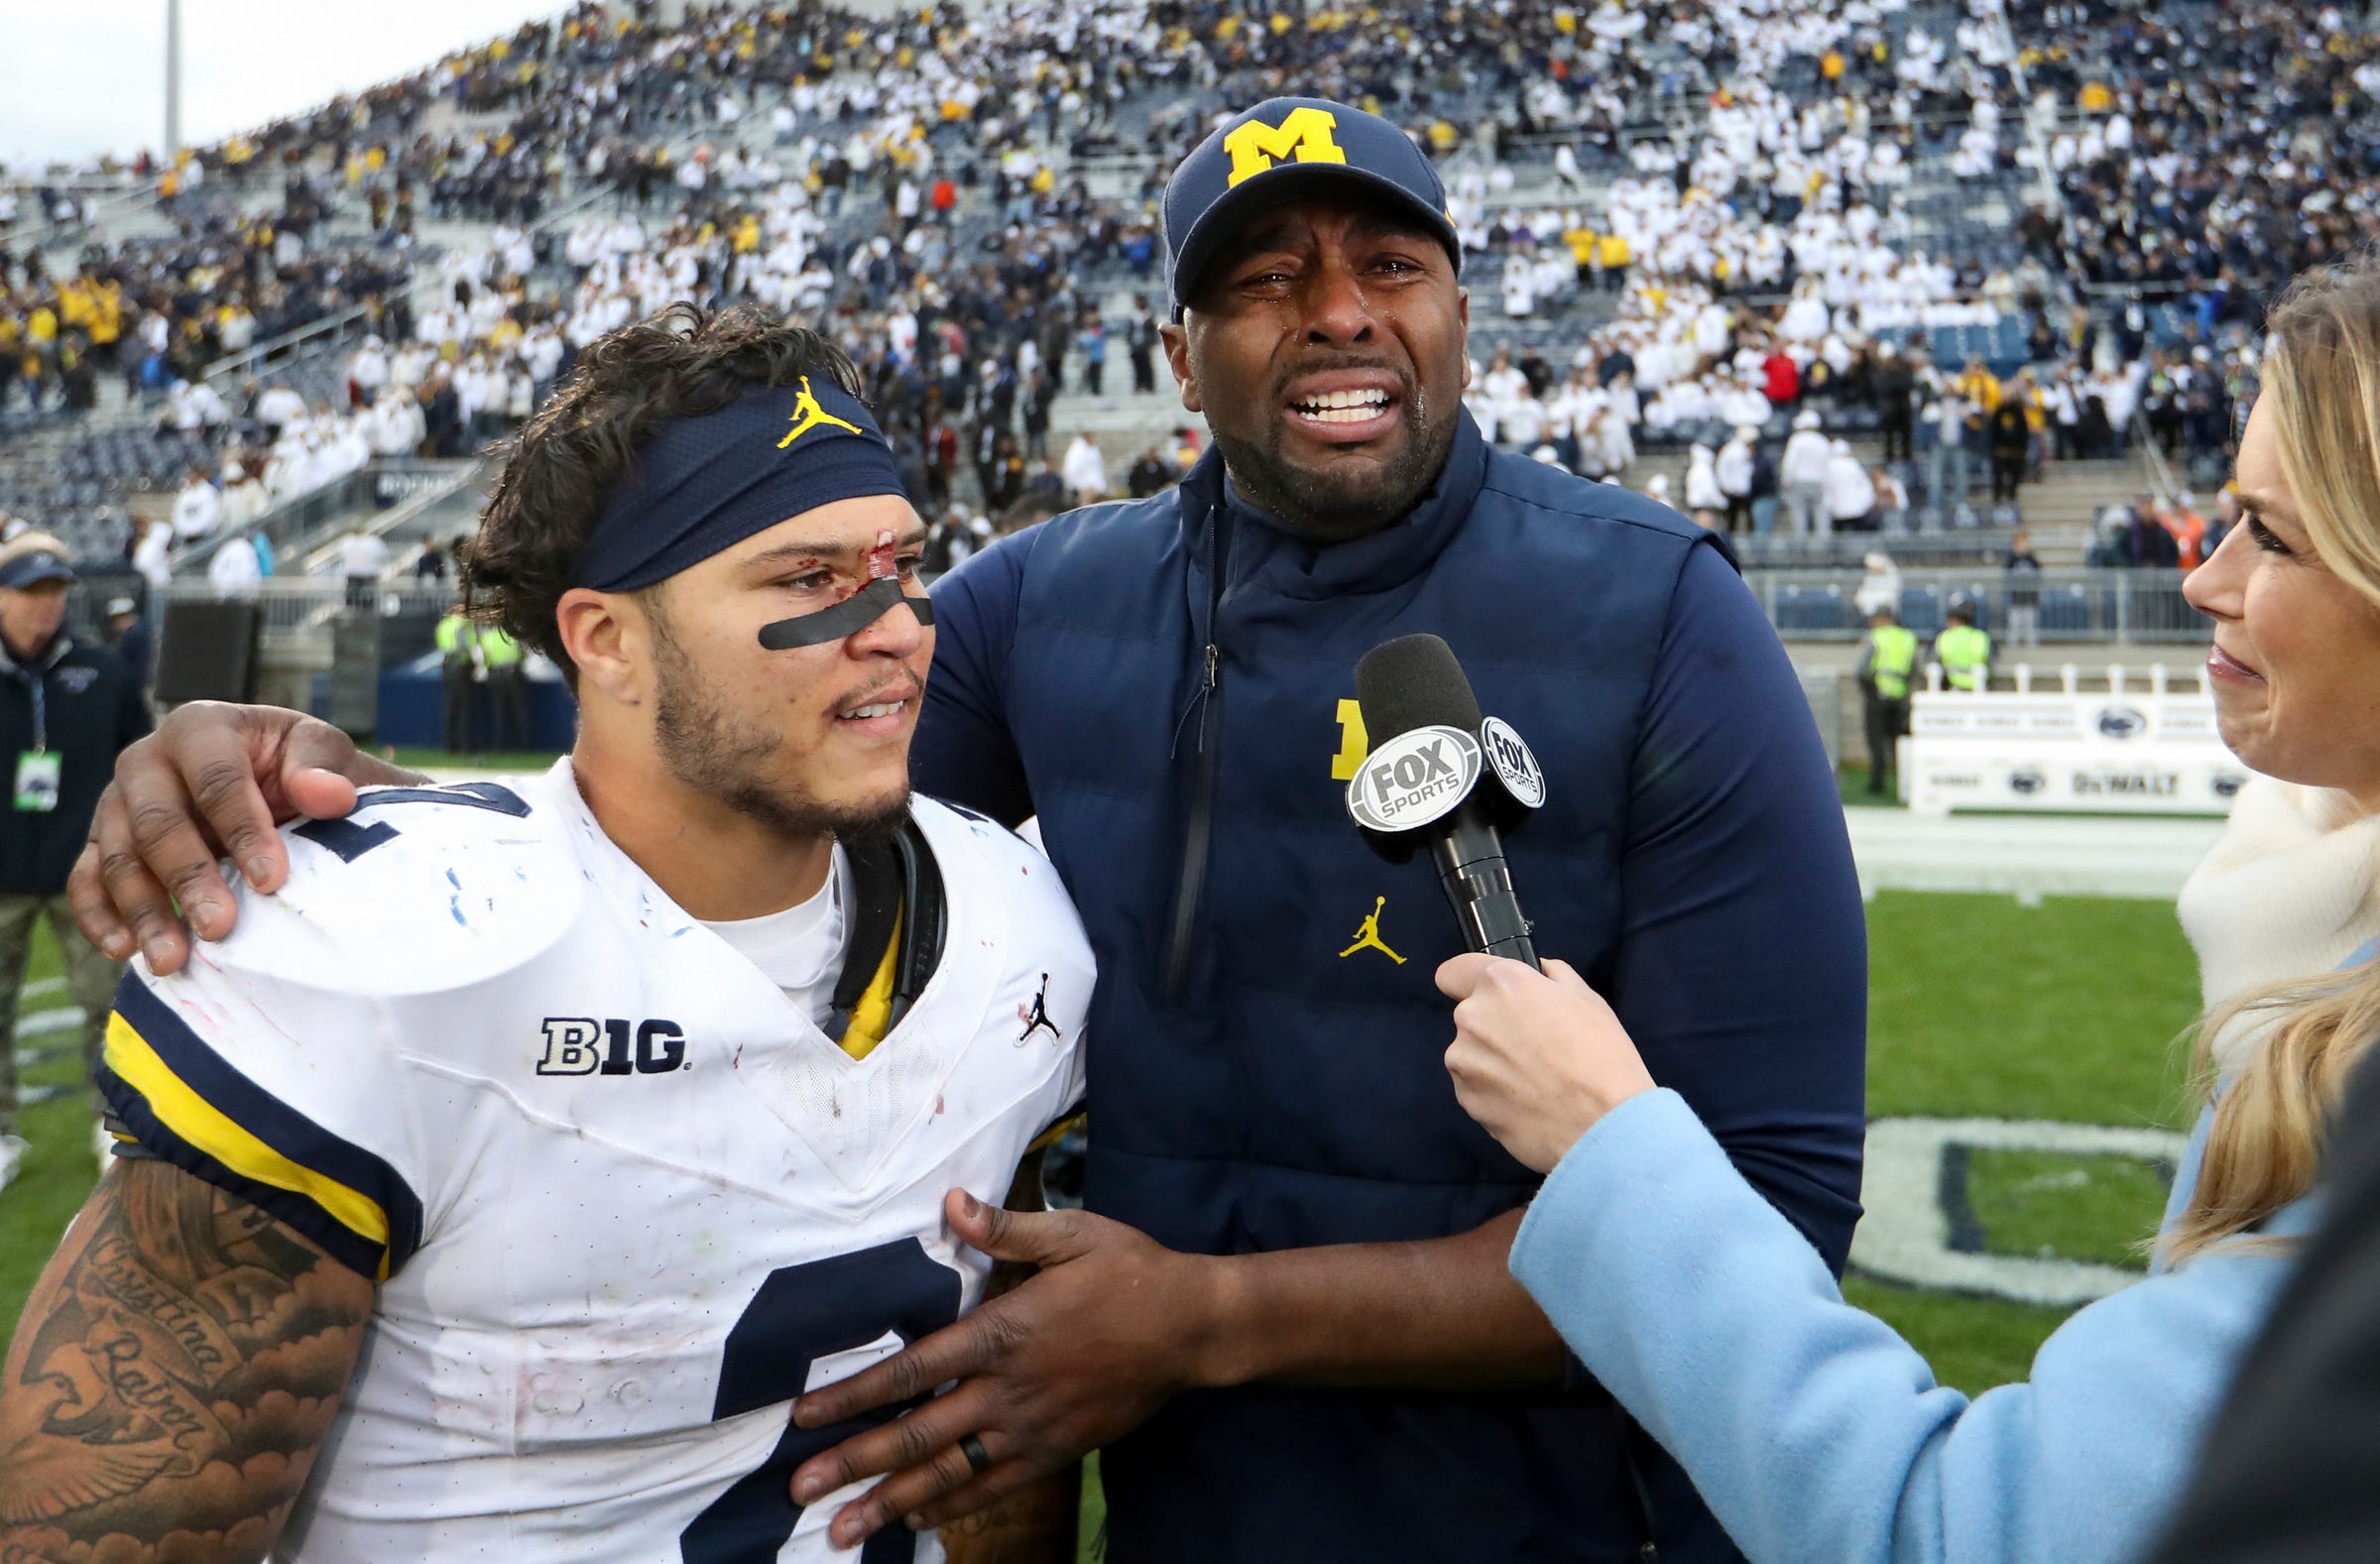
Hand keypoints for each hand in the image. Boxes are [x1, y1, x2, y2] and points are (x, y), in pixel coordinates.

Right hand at [68, 703, 421, 974]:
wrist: (272, 785)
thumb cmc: (298, 766)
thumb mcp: (319, 751)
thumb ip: (322, 767)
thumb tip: (329, 794)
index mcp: (201, 728)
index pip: (216, 780)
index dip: (243, 829)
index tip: (272, 880)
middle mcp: (146, 761)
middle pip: (157, 821)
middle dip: (187, 877)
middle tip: (219, 926)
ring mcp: (116, 803)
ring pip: (116, 857)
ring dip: (143, 911)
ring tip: (172, 959)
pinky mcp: (99, 843)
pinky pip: (85, 880)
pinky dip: (99, 917)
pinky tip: (124, 951)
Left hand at [787, 1189, 1212, 1547]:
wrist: (1194, 1329)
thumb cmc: (1131, 1272)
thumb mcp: (1073, 1234)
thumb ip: (1006, 1229)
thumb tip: (952, 1202)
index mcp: (1004, 1333)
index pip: (912, 1371)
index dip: (854, 1396)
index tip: (805, 1417)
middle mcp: (1008, 1391)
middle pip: (917, 1435)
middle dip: (854, 1463)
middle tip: (799, 1489)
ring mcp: (1031, 1430)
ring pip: (948, 1475)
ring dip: (890, 1504)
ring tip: (841, 1529)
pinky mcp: (1055, 1454)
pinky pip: (992, 1488)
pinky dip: (950, 1510)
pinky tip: (914, 1523)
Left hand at [1435, 955, 1656, 1173]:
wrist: (1603, 1126)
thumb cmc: (1602, 1057)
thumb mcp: (1588, 1000)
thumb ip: (1553, 977)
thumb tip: (1538, 972)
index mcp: (1501, 984)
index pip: (1452, 972)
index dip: (1470, 982)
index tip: (1491, 997)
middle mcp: (1471, 1018)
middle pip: (1469, 1016)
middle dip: (1494, 1026)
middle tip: (1534, 1047)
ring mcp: (1464, 1063)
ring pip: (1469, 1054)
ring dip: (1491, 1062)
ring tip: (1533, 1081)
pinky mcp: (1466, 1101)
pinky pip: (1474, 1088)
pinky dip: (1492, 1093)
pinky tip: (1526, 1103)